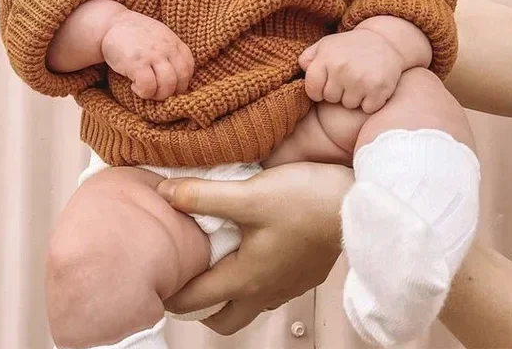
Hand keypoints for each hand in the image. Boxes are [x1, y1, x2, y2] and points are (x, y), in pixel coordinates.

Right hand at [101, 10, 193, 99]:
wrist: (110, 24)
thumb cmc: (135, 34)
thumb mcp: (160, 35)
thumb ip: (170, 51)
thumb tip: (178, 79)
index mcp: (174, 42)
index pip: (188, 68)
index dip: (180, 81)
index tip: (168, 85)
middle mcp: (167, 48)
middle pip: (180, 80)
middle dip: (170, 92)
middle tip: (156, 92)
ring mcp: (153, 55)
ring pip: (167, 86)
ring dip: (157, 95)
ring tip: (146, 90)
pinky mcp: (137, 63)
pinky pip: (148, 87)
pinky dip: (143, 92)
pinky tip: (134, 86)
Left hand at [157, 163, 351, 334]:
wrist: (356, 205)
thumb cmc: (304, 202)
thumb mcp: (247, 196)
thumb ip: (202, 196)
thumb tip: (164, 193)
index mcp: (246, 279)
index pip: (195, 300)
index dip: (170, 293)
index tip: (155, 279)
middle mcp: (265, 291)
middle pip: (222, 318)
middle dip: (199, 306)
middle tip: (184, 276)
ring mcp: (286, 286)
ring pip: (246, 304)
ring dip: (226, 292)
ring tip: (212, 260)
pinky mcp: (302, 273)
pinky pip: (268, 287)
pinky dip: (250, 278)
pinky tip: (248, 247)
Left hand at [299, 28, 403, 112]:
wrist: (385, 41)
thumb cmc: (349, 46)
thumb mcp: (325, 45)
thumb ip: (307, 58)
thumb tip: (302, 70)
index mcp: (326, 58)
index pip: (312, 89)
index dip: (318, 90)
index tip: (326, 84)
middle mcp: (341, 69)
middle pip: (330, 98)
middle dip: (337, 92)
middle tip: (348, 78)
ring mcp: (360, 80)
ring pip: (348, 105)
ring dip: (354, 97)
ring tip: (360, 81)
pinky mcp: (378, 89)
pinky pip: (367, 108)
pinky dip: (370, 102)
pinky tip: (372, 87)